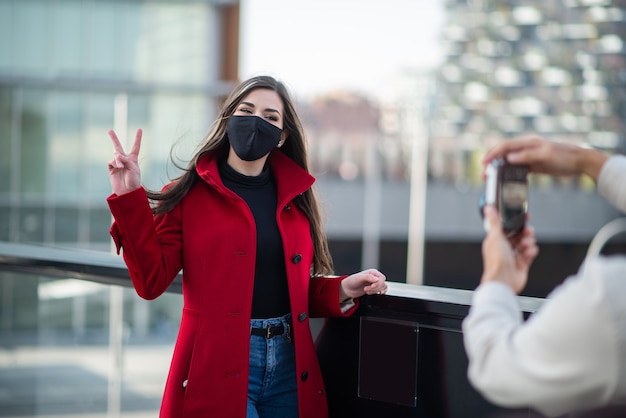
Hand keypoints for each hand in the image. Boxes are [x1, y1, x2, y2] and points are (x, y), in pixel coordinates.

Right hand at [107, 129, 142, 194]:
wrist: (128, 192)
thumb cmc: (134, 181)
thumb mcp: (133, 168)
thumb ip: (125, 160)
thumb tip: (116, 154)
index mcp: (133, 159)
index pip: (136, 146)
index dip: (137, 138)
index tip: (140, 129)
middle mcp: (125, 160)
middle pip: (118, 147)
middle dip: (113, 138)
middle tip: (109, 130)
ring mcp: (117, 164)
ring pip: (115, 155)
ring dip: (118, 160)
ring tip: (121, 167)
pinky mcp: (111, 169)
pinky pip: (111, 162)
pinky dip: (114, 163)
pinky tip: (117, 167)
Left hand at [339, 268, 386, 300]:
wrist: (347, 289)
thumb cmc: (352, 281)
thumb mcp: (359, 278)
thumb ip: (368, 277)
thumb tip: (377, 279)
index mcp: (372, 272)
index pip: (381, 278)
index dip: (377, 284)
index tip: (371, 286)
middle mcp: (375, 277)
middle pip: (382, 283)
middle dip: (375, 288)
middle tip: (365, 289)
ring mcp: (375, 283)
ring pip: (383, 287)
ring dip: (375, 291)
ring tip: (366, 291)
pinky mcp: (374, 288)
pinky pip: (382, 289)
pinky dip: (381, 292)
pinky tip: (378, 293)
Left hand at [481, 205, 538, 293]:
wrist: (503, 280)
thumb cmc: (496, 260)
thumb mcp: (495, 237)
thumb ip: (494, 222)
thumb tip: (488, 208)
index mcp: (496, 240)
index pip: (508, 227)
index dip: (516, 222)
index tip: (525, 217)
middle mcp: (504, 248)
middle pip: (519, 235)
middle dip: (525, 232)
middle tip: (528, 232)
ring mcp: (513, 256)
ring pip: (525, 243)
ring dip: (528, 242)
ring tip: (526, 245)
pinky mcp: (522, 264)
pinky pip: (530, 253)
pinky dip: (531, 252)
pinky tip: (528, 253)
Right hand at [482, 136, 607, 181]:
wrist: (580, 162)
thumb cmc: (565, 156)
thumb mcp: (546, 155)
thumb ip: (527, 156)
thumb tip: (509, 158)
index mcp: (528, 142)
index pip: (505, 146)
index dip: (493, 154)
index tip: (484, 163)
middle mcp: (527, 148)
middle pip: (504, 154)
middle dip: (492, 163)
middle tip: (484, 174)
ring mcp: (529, 157)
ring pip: (509, 162)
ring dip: (499, 170)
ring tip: (491, 179)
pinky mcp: (534, 165)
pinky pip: (518, 169)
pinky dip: (510, 174)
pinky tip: (505, 181)